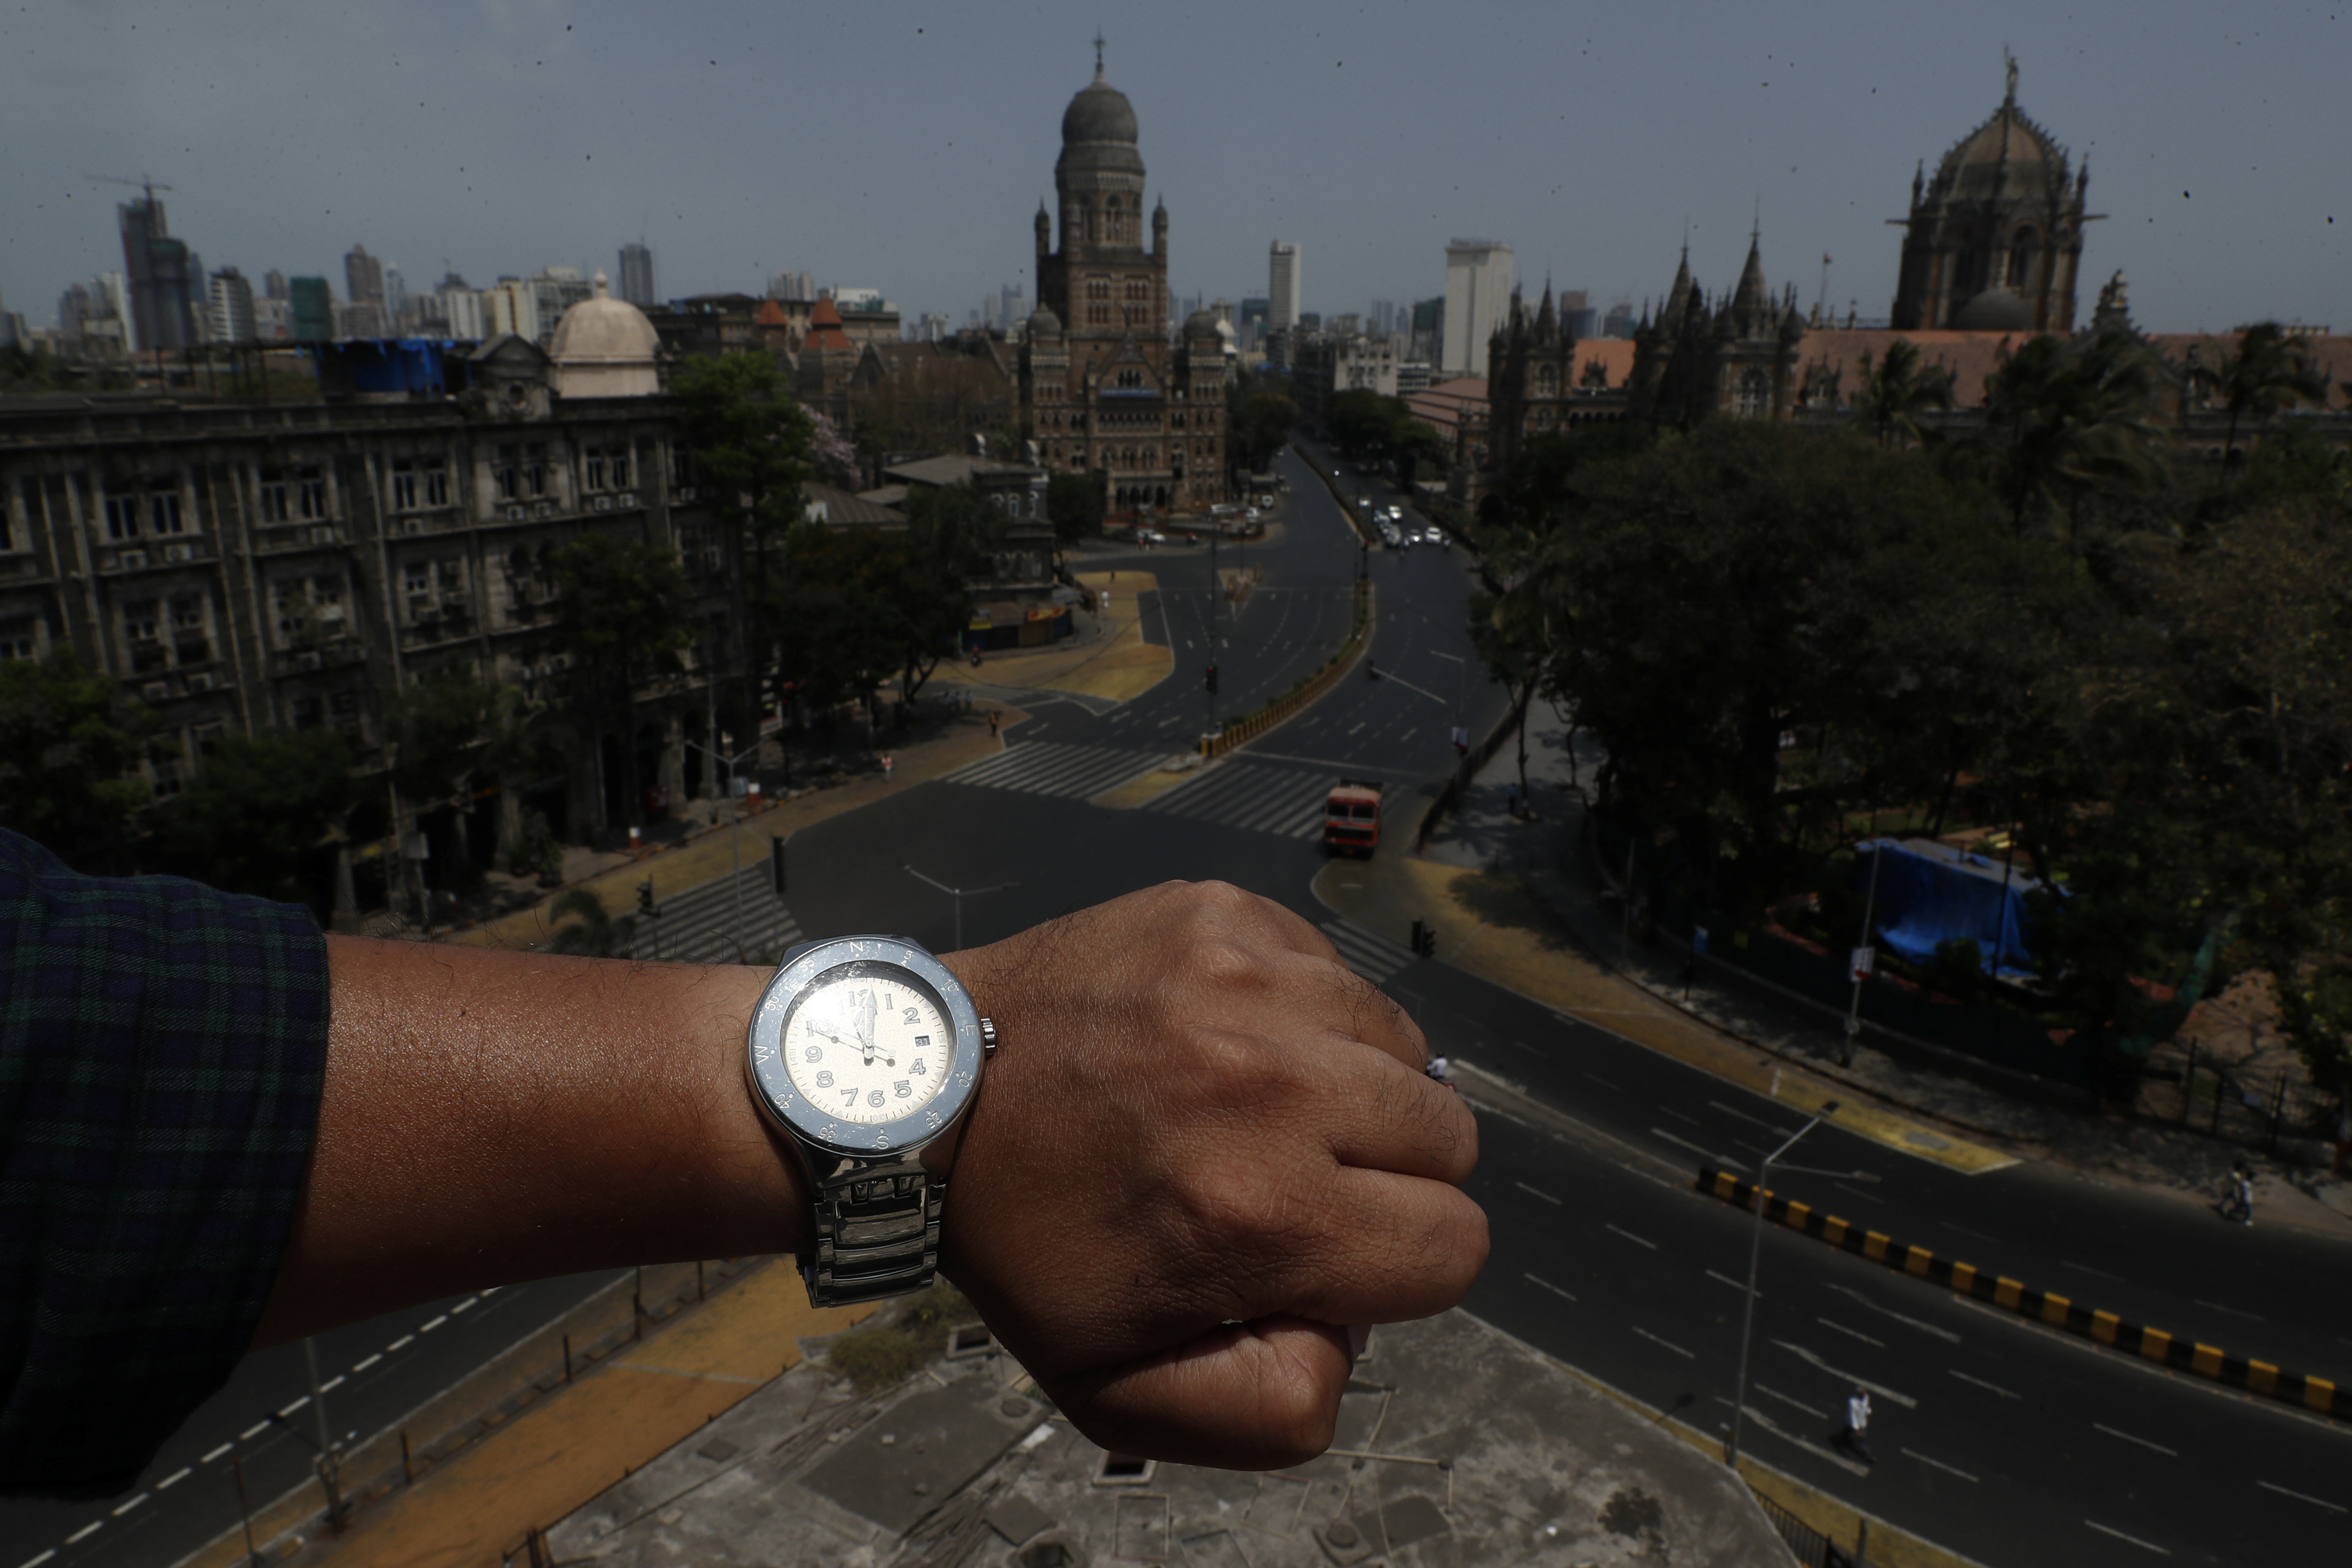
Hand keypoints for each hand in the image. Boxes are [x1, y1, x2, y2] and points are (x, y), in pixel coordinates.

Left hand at [936, 881, 1484, 1468]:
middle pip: (1450, 1139)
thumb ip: (1271, 1409)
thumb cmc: (1025, 1240)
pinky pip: (1335, 970)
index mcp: (1259, 1212)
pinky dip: (1303, 1010)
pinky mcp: (1225, 913)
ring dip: (1355, 1085)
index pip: (1451, 1247)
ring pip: (1406, 1046)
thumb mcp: (1120, 1389)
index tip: (1322, 1249)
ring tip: (1257, 1103)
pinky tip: (1224, 1038)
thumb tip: (1352, 1335)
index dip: (1398, 1265)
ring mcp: (1248, 981)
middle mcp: (1269, 1084)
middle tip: (1292, 1175)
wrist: (926, 1094)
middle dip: (1391, 1175)